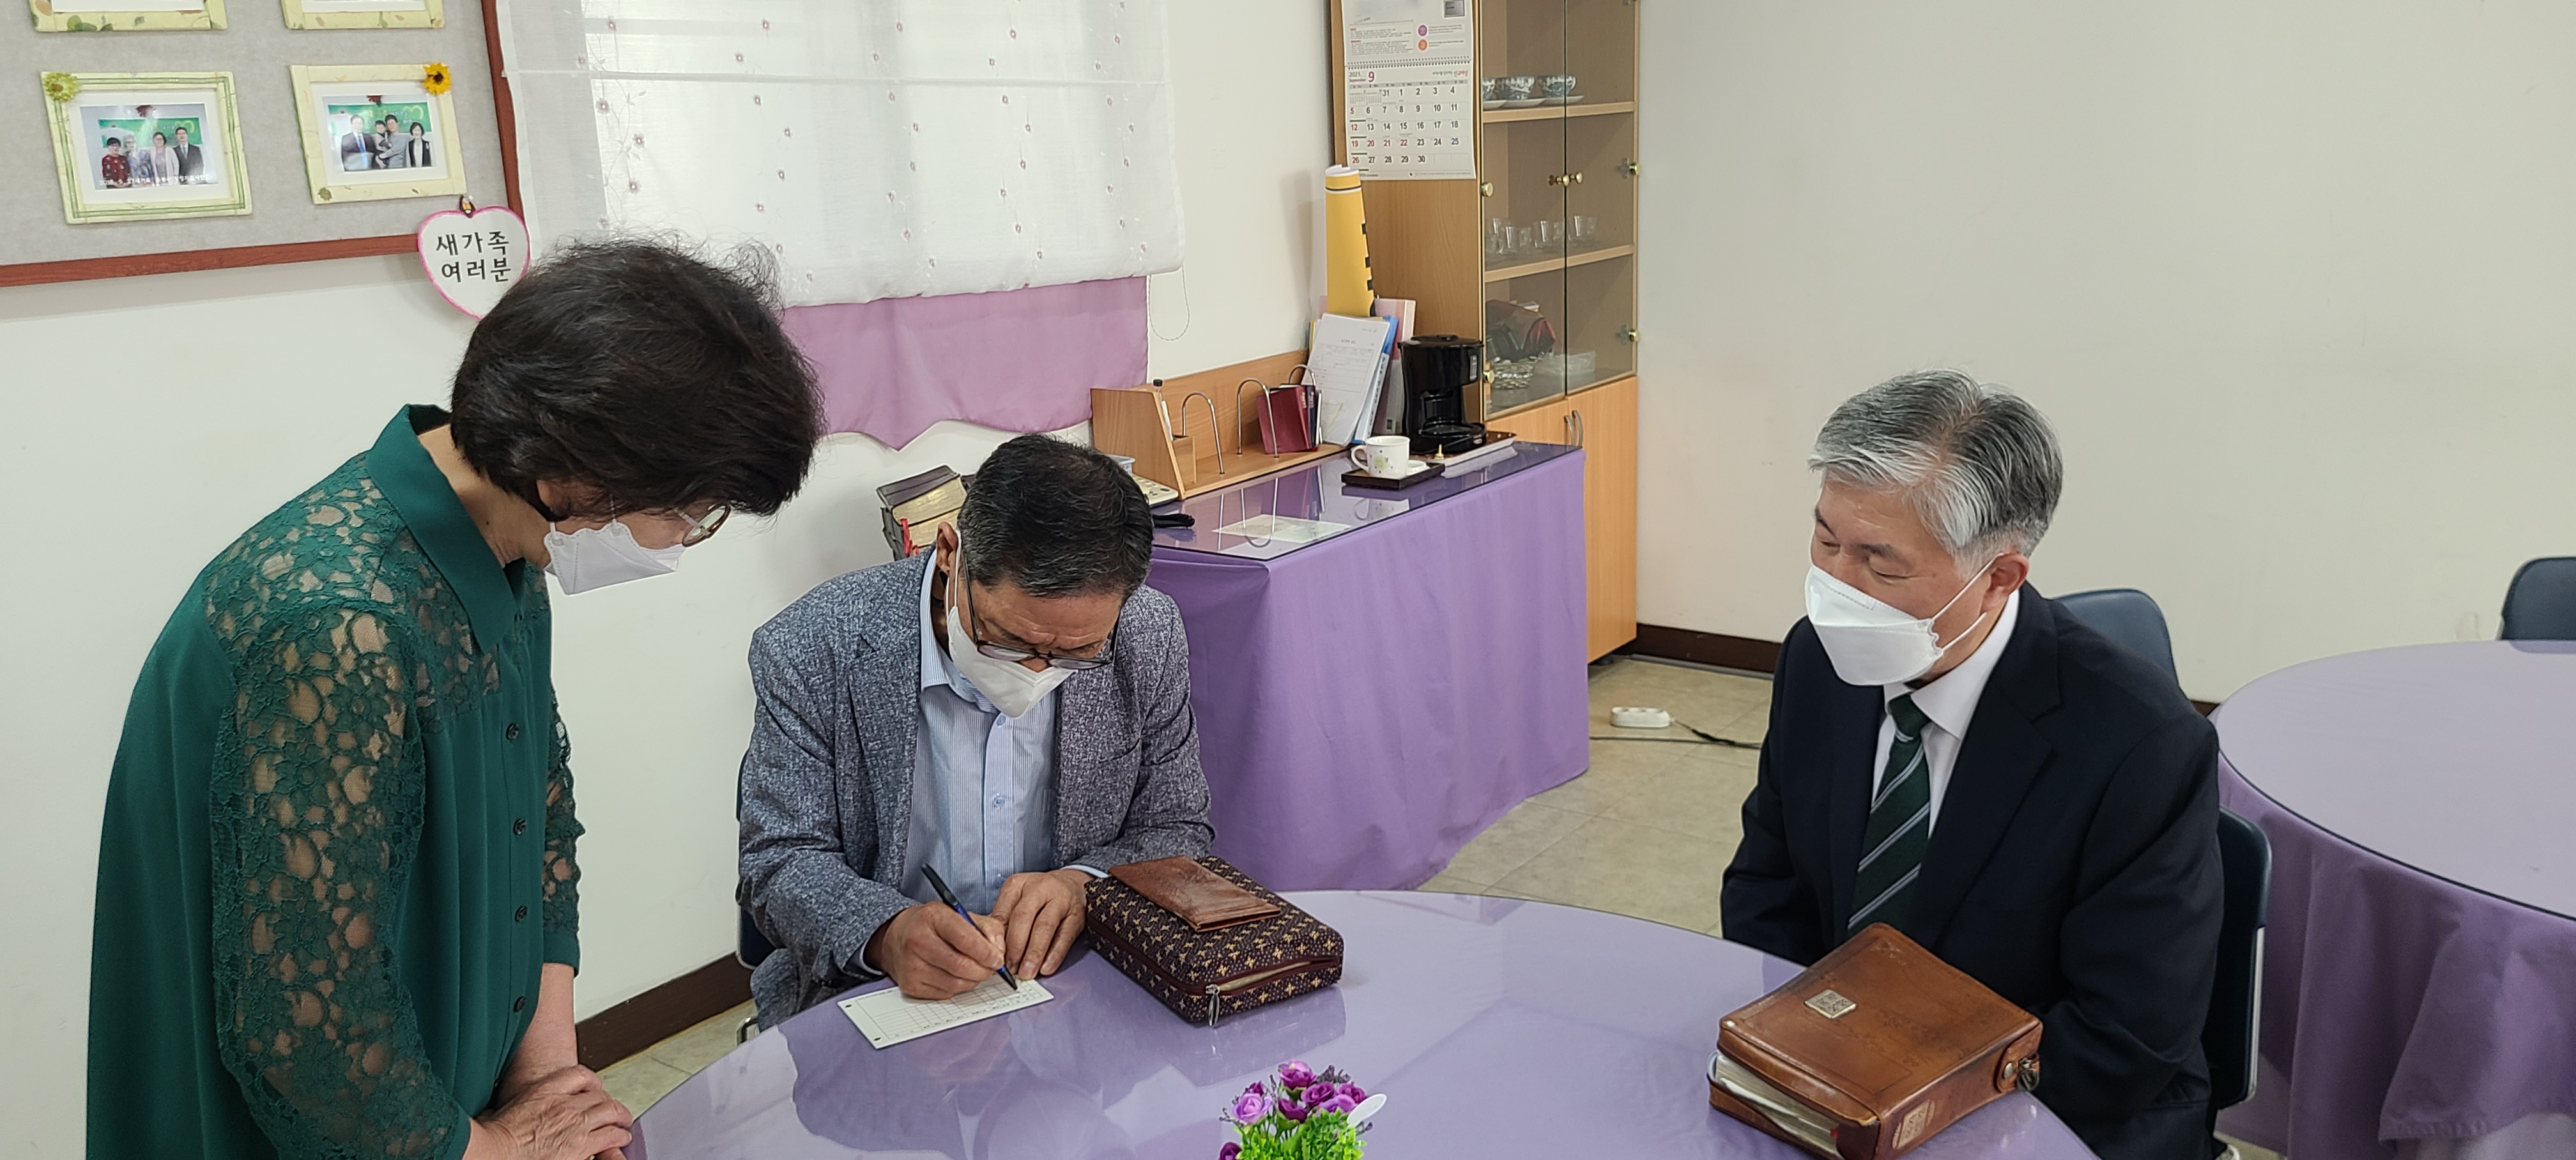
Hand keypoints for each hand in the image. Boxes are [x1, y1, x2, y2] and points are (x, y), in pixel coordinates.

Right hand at [465, 1065, 631, 1159]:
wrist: (493, 1153)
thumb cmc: (493, 1138)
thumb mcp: (499, 1109)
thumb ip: (515, 1106)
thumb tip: (495, 1112)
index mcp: (543, 1091)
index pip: (578, 1074)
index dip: (591, 1081)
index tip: (594, 1088)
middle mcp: (564, 1105)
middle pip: (600, 1095)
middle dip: (609, 1103)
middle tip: (614, 1111)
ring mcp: (575, 1124)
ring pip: (611, 1113)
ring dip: (620, 1118)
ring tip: (623, 1124)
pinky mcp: (581, 1145)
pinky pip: (611, 1136)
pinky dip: (619, 1137)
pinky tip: (620, 1140)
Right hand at [867, 902, 1005, 998]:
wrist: (897, 936)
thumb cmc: (933, 925)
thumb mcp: (961, 915)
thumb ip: (988, 928)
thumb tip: (999, 951)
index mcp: (933, 917)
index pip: (966, 938)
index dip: (987, 952)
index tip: (998, 959)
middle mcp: (918, 940)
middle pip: (961, 966)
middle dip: (984, 970)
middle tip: (991, 968)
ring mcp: (911, 965)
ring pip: (956, 984)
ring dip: (973, 980)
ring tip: (974, 970)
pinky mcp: (909, 985)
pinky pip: (945, 994)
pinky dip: (957, 988)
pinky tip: (955, 975)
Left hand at [993, 868, 1090, 979]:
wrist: (1073, 885)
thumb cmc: (1040, 896)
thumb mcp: (1017, 898)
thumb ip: (1004, 918)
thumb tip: (993, 946)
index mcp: (1018, 884)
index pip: (1003, 911)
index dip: (998, 937)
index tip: (995, 955)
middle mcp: (1040, 888)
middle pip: (1023, 918)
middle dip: (1015, 946)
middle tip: (1010, 968)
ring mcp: (1061, 900)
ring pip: (1044, 927)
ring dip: (1034, 953)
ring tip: (1026, 972)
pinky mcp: (1076, 915)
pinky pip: (1065, 937)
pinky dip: (1055, 955)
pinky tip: (1046, 967)